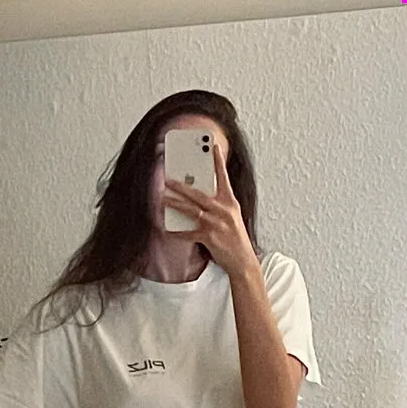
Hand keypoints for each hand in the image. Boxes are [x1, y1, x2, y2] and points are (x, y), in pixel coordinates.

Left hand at [162, 142, 258, 278]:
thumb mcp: (232, 217)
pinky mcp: (209, 237)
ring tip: (163, 198)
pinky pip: (188, 233)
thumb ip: (219, 205)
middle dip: (181, 185)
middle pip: (199, 193)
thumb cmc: (236, 239)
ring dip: (175, 203)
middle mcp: (223, 210)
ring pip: (191, 210)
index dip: (218, 161)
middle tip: (168, 179)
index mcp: (230, 203)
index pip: (223, 178)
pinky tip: (167, 229)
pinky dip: (176, 232)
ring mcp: (216, 224)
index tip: (213, 147)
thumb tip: (199, 197)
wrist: (243, 261)